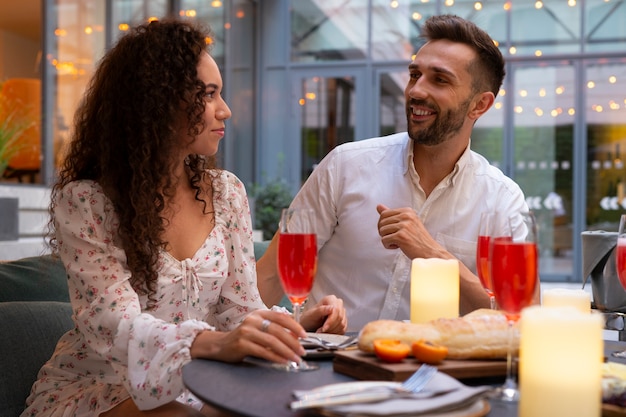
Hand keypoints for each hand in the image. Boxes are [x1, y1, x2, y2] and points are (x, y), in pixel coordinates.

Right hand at [191, 310, 306, 364]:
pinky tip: (283, 361)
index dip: (294, 326)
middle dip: (293, 342)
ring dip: (287, 351)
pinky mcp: (242, 344)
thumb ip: (274, 329)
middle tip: (302, 351)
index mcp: (259, 313)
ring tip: (296, 358)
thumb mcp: (259, 328)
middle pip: (278, 330)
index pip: (281, 316)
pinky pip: (263, 351)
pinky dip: (276, 357)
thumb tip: (296, 337)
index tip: (304, 335)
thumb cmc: (244, 338)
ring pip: (272, 341)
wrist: (220, 345)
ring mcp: (246, 331)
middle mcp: (253, 320)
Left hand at [300, 295, 346, 333]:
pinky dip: (334, 333)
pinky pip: (343, 330)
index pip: (336, 310)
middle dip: (330, 327)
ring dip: (331, 331)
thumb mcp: (311, 315)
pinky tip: (327, 332)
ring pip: (342, 325)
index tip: (324, 328)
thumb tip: (331, 308)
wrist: (309, 326)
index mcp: (330, 299)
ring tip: (322, 331)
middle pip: (340, 318)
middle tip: (320, 331)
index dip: (331, 321)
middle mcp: (338, 304)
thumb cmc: (308, 319)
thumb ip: (320, 310)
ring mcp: (342, 313)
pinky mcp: (343, 322)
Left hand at [376, 204, 445, 258]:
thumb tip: (378, 206)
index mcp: (407, 211)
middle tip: (394, 238)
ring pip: (382, 231)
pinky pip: (384, 240)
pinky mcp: (401, 236)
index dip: (384, 224)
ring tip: (398, 242)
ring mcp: (404, 225)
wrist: (430, 252)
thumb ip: (392, 215)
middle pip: (381, 222)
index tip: (392, 231)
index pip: (384, 214)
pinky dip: (388, 246)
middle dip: (384, 232)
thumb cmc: (417, 239)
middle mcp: (406, 216)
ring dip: (387, 239)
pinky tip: (398, 246)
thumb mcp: (406, 223)